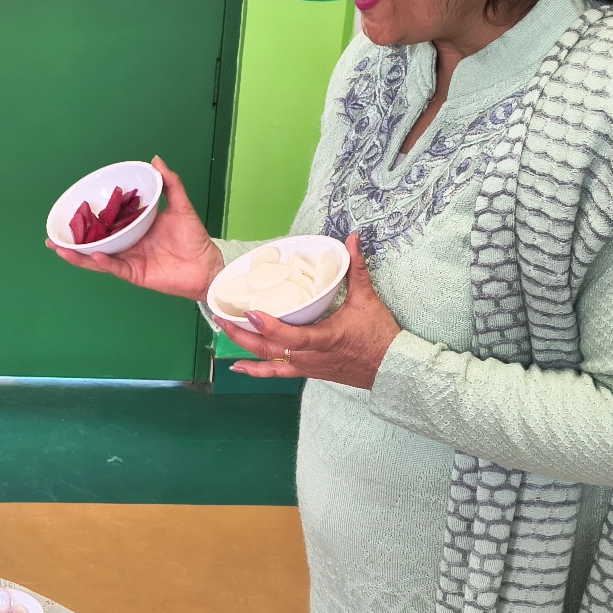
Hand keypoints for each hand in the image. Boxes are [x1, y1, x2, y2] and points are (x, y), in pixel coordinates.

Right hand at [47, 157, 223, 299]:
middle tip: (52, 233)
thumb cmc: (194, 238)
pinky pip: (115, 268)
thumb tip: (155, 160)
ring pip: (97, 258)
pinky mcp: (135, 273)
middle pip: (94, 243)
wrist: (206, 264)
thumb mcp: (180, 206)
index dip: (89, 219)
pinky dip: (103, 262)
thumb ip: (169, 183)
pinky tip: (92, 255)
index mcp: (133, 229)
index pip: (106, 223)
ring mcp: (129, 260)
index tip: (71, 210)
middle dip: (73, 240)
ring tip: (59, 248)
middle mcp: (127, 245)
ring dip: (77, 254)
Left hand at [221, 234, 401, 389]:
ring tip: (223, 334)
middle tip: (221, 317)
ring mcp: (306, 368)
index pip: (290, 337)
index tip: (249, 312)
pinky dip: (257, 370)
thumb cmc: (379, 336)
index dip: (268, 326)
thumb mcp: (367, 299)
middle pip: (269, 350)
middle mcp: (309, 358)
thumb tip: (353, 238)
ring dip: (245, 349)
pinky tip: (239, 367)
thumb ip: (356, 268)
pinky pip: (277, 373)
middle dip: (242, 334)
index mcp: (324, 339)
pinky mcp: (307, 372)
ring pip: (269, 362)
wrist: (392, 369)